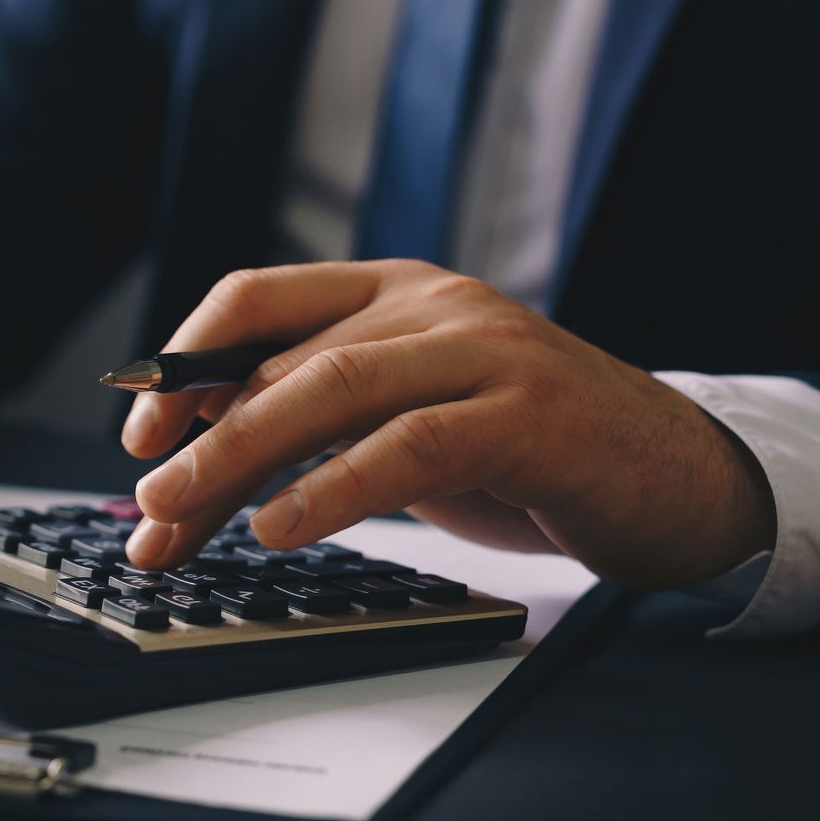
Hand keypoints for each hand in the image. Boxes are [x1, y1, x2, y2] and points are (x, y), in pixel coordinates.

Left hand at [119, 261, 776, 588]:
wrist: (682, 477)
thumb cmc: (528, 456)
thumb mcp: (404, 428)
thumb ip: (316, 426)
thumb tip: (192, 466)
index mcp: (392, 292)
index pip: (255, 298)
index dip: (181, 360)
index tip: (137, 435)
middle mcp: (433, 302)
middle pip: (279, 358)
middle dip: (196, 439)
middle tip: (143, 504)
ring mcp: (486, 349)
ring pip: (331, 387)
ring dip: (239, 456)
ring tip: (178, 515)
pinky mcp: (530, 412)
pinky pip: (410, 444)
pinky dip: (334, 487)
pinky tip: (282, 528)